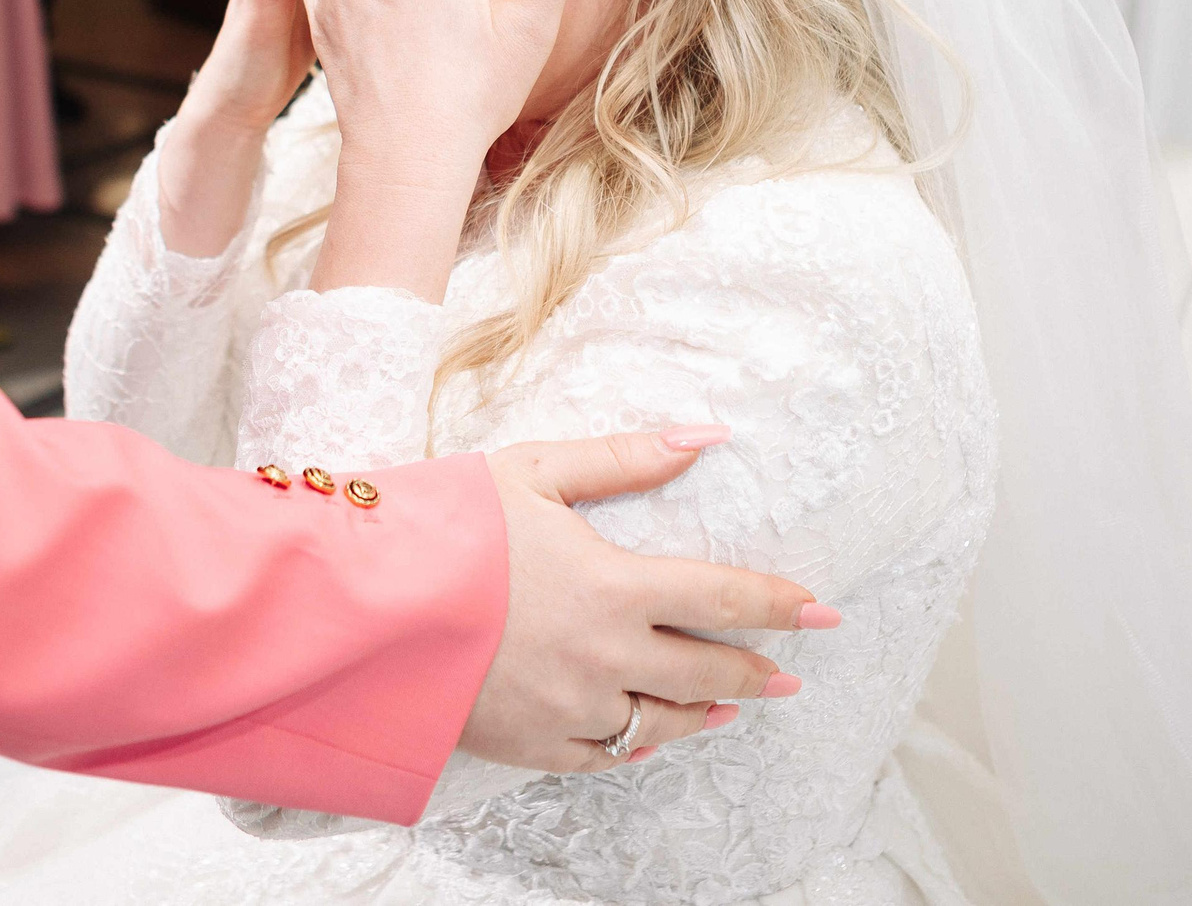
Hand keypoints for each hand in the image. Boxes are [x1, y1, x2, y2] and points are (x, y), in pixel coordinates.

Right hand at [462, 430, 838, 772]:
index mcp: (614, 585)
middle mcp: (606, 657)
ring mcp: (571, 708)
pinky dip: (642, 743)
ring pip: (663, 723)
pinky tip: (655, 732)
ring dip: (706, 711)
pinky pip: (608, 755)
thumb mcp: (533, 471)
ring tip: (731, 706)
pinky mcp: (533, 744)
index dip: (780, 605)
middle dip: (756, 669)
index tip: (823, 612)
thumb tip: (704, 436)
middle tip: (787, 672)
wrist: (367, 607)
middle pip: (707, 670)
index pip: (724, 596)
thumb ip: (625, 458)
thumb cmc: (447, 527)